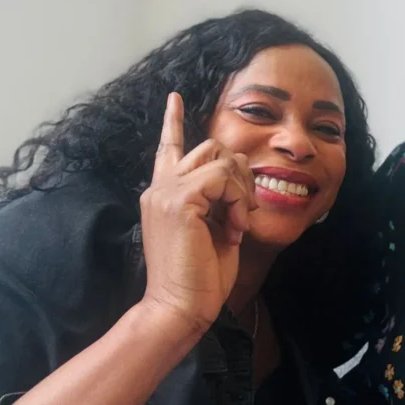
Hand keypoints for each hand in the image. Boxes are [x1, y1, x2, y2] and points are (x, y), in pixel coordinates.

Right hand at [138, 93, 254, 333]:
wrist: (180, 308)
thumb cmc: (200, 278)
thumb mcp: (214, 228)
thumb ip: (219, 198)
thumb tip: (239, 177)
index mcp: (164, 194)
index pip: (167, 148)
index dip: (172, 120)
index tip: (175, 97)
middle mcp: (159, 187)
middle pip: (210, 147)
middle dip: (239, 172)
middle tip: (244, 210)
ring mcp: (165, 191)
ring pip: (220, 157)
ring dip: (240, 189)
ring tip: (237, 224)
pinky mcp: (179, 200)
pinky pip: (222, 178)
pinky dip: (238, 201)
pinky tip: (233, 228)